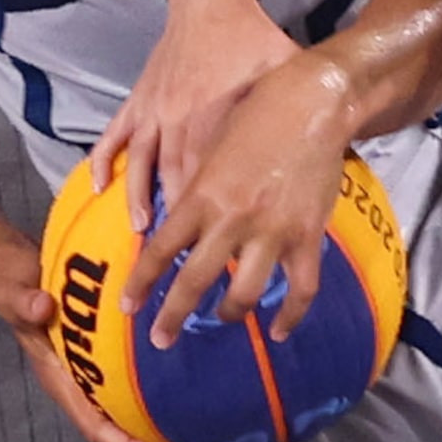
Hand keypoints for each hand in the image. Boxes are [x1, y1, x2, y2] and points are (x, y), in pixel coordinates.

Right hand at [0, 238, 191, 441]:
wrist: (21, 274)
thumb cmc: (19, 289)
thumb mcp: (17, 295)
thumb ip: (25, 304)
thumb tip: (41, 307)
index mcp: (62, 381)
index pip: (94, 425)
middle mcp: (81, 385)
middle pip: (121, 431)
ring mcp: (96, 375)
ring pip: (133, 414)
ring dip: (165, 431)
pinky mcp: (109, 359)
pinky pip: (138, 387)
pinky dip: (164, 398)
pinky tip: (194, 394)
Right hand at [88, 0, 297, 234]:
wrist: (211, 1)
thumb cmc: (252, 37)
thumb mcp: (284, 69)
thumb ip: (301, 106)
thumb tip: (339, 138)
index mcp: (216, 119)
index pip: (212, 180)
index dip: (214, 216)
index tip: (218, 248)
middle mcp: (179, 121)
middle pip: (176, 181)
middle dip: (178, 224)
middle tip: (181, 256)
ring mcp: (154, 111)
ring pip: (142, 165)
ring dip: (139, 200)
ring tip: (140, 235)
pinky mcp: (138, 99)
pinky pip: (114, 136)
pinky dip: (102, 162)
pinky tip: (97, 190)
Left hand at [126, 52, 360, 350]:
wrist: (313, 101)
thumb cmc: (258, 112)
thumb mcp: (214, 148)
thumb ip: (198, 189)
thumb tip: (182, 222)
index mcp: (202, 195)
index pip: (161, 250)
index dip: (142, 282)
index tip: (128, 307)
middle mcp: (231, 219)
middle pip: (194, 281)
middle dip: (173, 317)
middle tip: (161, 341)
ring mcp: (271, 231)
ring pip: (243, 294)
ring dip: (228, 314)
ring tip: (223, 320)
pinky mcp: (307, 235)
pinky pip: (300, 288)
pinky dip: (289, 315)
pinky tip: (279, 330)